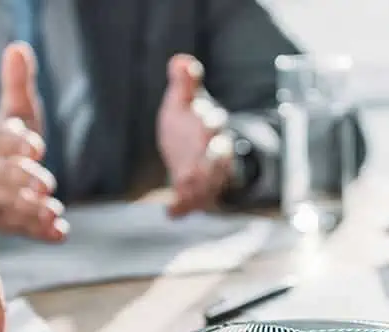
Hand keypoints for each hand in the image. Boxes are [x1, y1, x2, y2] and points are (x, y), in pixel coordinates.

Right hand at [0, 42, 66, 241]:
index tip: (36, 146)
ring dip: (32, 211)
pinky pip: (25, 230)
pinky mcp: (11, 222)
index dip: (19, 144)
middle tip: (44, 183)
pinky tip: (60, 234)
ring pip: (13, 207)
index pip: (5, 141)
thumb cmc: (4, 144)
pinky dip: (41, 234)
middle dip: (24, 180)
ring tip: (52, 212)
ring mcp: (1, 200)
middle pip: (6, 177)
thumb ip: (17, 85)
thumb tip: (19, 48)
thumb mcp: (12, 114)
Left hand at [158, 54, 233, 216]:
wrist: (195, 153)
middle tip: (198, 163)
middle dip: (210, 156)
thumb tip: (180, 61)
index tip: (201, 117)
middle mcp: (215, 151)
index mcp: (211, 126)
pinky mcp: (199, 193)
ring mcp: (209, 174)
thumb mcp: (182, 102)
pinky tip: (171, 213)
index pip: (214, 122)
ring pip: (210, 181)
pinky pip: (194, 202)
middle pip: (218, 154)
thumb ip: (183, 83)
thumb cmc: (188, 124)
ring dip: (200, 186)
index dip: (208, 120)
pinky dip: (183, 208)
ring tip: (184, 189)